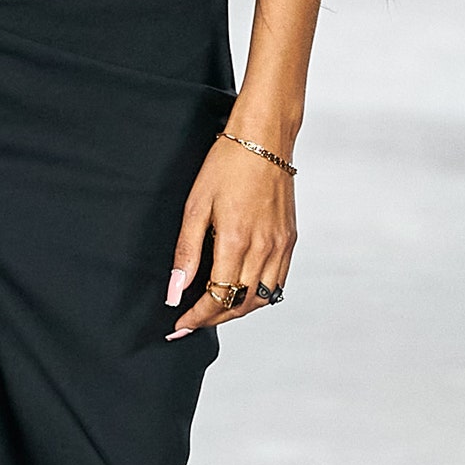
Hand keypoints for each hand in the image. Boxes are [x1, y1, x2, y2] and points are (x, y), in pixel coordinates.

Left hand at [165, 133, 294, 336]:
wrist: (264, 139)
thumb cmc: (227, 164)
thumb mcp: (196, 205)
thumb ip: (186, 252)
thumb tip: (175, 291)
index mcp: (236, 240)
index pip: (217, 297)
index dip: (197, 317)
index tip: (180, 326)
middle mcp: (264, 248)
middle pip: (240, 304)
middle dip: (214, 318)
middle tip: (192, 321)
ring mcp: (281, 245)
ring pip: (261, 298)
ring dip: (237, 310)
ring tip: (214, 310)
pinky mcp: (290, 239)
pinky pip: (277, 282)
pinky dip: (258, 295)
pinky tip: (242, 291)